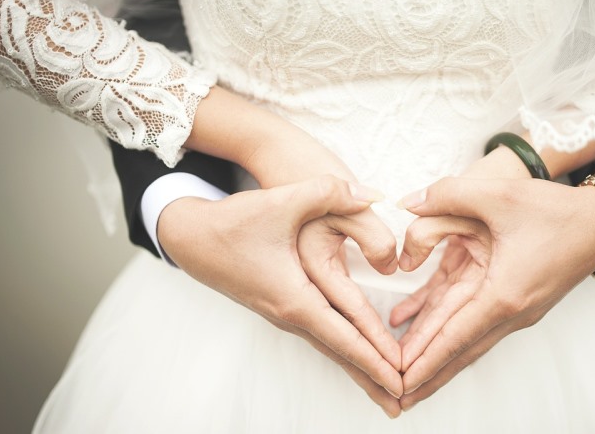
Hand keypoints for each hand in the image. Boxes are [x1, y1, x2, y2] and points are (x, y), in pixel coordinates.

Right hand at [158, 176, 402, 416]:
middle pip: (340, 353)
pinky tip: (356, 354)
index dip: (375, 357)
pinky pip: (321, 335)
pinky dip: (343, 349)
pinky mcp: (281, 305)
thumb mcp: (283, 201)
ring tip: (385, 388)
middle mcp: (289, 314)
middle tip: (404, 401)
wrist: (190, 236)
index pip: (344, 336)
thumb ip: (330, 193)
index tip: (401, 379)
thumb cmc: (233, 222)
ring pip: (330, 346)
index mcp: (294, 297)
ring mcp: (284, 313)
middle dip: (372, 377)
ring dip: (359, 367)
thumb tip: (374, 195)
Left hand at [391, 176, 594, 410]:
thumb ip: (448, 194)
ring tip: (408, 380)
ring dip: (436, 360)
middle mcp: (510, 312)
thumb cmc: (554, 210)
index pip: (454, 336)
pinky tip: (419, 325)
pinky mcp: (515, 302)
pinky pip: (475, 322)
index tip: (398, 382)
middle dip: (426, 375)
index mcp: (503, 293)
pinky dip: (448, 331)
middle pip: (459, 351)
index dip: (423, 360)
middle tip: (394, 396)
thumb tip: (407, 203)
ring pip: (466, 341)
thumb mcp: (499, 193)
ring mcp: (515, 311)